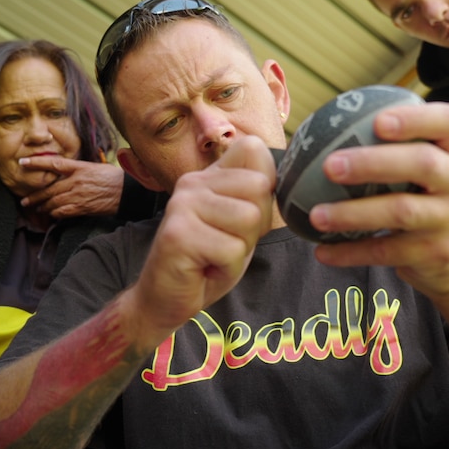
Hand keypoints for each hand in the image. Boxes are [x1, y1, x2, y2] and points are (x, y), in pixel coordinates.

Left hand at [19, 157, 124, 217]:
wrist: (126, 192)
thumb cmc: (112, 178)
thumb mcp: (94, 167)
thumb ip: (78, 169)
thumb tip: (66, 171)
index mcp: (79, 168)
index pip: (54, 164)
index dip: (37, 163)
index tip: (23, 162)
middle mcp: (76, 181)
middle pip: (49, 189)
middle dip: (35, 195)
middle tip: (25, 200)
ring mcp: (78, 195)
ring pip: (53, 202)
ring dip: (43, 206)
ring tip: (37, 208)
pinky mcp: (82, 208)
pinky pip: (62, 212)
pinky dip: (55, 214)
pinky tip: (51, 214)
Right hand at [129, 136, 274, 345]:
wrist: (164, 298)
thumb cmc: (207, 261)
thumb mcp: (240, 224)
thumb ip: (256, 196)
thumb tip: (284, 178)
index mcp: (208, 175)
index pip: (255, 150)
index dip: (266, 188)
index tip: (244, 218)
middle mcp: (192, 182)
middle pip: (259, 186)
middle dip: (255, 225)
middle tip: (226, 243)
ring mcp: (183, 205)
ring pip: (249, 218)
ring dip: (240, 248)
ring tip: (215, 255)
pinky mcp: (179, 234)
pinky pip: (232, 250)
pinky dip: (228, 268)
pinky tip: (206, 269)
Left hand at [309, 102, 448, 297]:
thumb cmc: (426, 198)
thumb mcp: (426, 169)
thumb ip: (393, 148)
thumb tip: (320, 133)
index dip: (417, 118)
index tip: (377, 121)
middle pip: (423, 164)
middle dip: (373, 163)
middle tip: (329, 166)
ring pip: (401, 212)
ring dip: (352, 213)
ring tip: (316, 215)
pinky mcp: (439, 254)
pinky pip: (387, 251)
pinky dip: (350, 251)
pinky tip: (322, 251)